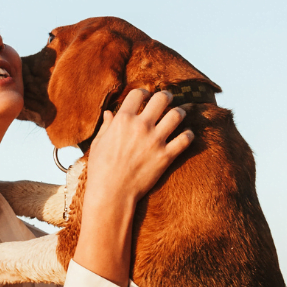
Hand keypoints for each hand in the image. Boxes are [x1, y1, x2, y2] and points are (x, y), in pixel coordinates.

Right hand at [83, 89, 192, 205]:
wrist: (112, 194)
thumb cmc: (100, 170)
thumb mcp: (99, 144)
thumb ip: (107, 126)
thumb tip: (109, 113)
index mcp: (122, 120)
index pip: (138, 94)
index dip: (143, 93)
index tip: (146, 96)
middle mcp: (141, 127)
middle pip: (162, 98)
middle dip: (166, 96)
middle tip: (167, 99)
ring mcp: (155, 141)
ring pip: (177, 115)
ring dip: (179, 112)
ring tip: (178, 115)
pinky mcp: (166, 156)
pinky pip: (186, 139)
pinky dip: (188, 135)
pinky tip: (185, 135)